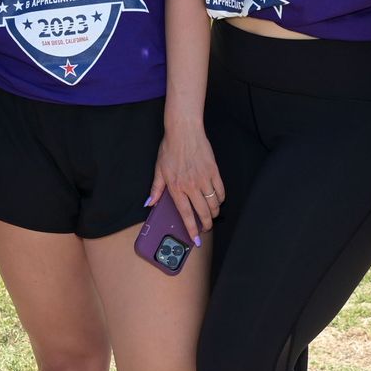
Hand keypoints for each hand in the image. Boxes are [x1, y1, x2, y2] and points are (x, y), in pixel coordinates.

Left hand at [148, 121, 222, 244]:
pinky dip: (220, 199)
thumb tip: (149, 204)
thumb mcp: (159, 169)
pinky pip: (221, 191)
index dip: (192, 229)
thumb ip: (156, 189)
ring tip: (211, 214)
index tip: (196, 239)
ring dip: (214, 212)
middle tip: (206, 227)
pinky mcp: (214, 172)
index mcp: (176, 187)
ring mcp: (204, 179)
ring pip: (214, 204)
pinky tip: (216, 200)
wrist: (184, 131)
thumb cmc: (170, 149)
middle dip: (206, 224)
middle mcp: (191, 186)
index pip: (185, 214)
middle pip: (203, 212)